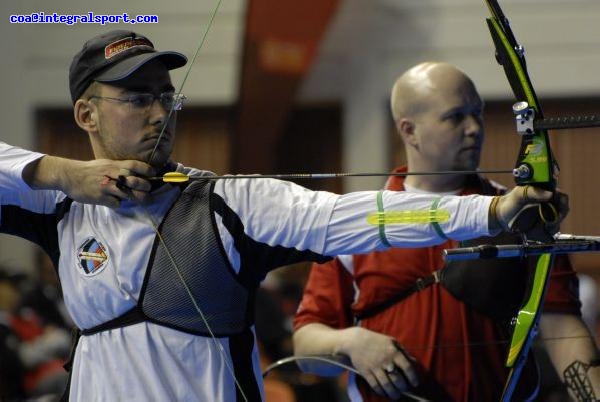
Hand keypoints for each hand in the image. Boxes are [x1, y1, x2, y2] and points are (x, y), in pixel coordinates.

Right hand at [27, 156, 154, 207]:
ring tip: (141, 200)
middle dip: (145, 187)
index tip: (153, 174)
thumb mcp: (105, 164)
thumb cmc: (89, 170)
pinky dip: (118, 204)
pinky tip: (116, 202)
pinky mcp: (100, 197)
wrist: (68, 175)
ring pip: (128, 194)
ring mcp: (106, 187)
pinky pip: (116, 203)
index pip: (135, 165)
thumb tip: (135, 173)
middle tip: (148, 190)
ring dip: (137, 198)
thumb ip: (119, 168)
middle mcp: (112, 175)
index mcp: (114, 165)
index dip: (147, 170)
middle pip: (135, 181)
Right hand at [339, 327, 418, 398]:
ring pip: (387, 385)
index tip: (415, 383)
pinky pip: (375, 385)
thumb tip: (414, 362)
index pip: (407, 367)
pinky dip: (381, 391)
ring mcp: (374, 367)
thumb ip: (403, 352)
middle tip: (404, 389)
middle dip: (403, 387)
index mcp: (393, 351)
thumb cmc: (376, 340)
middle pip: (397, 379)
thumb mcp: (392, 341)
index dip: (413, 377)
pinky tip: (384, 392)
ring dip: (393, 393)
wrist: (356, 340)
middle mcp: (385, 360)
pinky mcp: (365, 372)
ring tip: (396, 395)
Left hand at [493, 186, 568, 240]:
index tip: (559, 211)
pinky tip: (542, 232)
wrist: (500, 217)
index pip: (562, 197)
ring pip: (558, 221)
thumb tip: (550, 194)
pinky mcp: (542, 225)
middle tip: (551, 222)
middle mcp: (547, 203)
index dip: (563, 203)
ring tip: (544, 228)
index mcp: (544, 193)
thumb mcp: (518, 195)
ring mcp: (545, 215)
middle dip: (559, 217)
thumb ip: (532, 192)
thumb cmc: (509, 203)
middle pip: (562, 210)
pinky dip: (549, 232)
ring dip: (554, 226)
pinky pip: (551, 229)